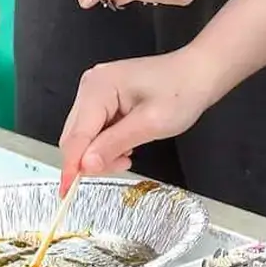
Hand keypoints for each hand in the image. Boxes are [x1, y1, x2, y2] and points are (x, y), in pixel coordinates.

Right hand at [59, 48, 224, 183]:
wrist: (198, 74)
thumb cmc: (181, 92)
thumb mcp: (150, 124)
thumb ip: (114, 144)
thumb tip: (86, 165)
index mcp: (98, 88)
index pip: (76, 135)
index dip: (71, 166)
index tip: (67, 192)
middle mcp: (91, 87)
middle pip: (75, 136)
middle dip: (91, 160)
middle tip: (121, 168)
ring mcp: (96, 92)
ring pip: (84, 136)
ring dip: (101, 153)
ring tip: (130, 154)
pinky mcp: (104, 99)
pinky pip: (95, 130)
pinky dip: (107, 145)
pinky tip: (127, 145)